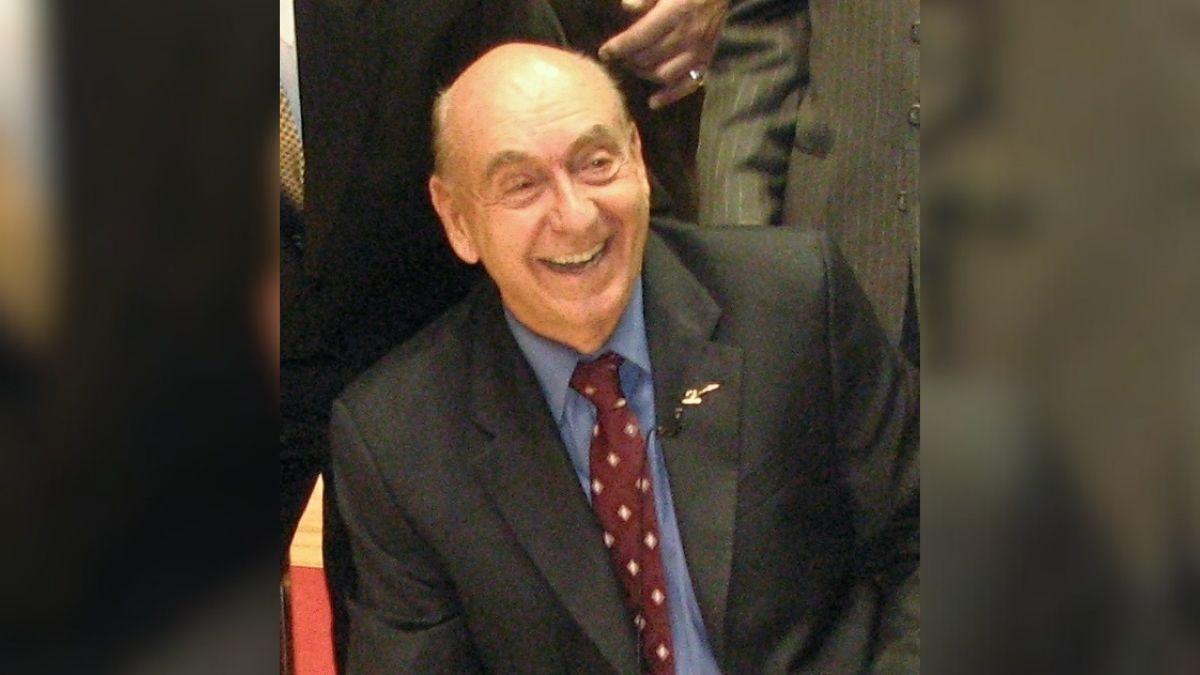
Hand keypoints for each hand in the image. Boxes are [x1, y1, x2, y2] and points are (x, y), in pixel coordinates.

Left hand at [599, 0, 729, 108]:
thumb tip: (626, 7)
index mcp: (676, 12)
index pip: (640, 37)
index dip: (618, 47)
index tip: (604, 52)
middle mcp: (689, 35)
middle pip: (649, 58)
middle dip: (628, 60)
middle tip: (618, 57)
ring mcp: (699, 51)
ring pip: (665, 75)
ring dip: (644, 75)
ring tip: (633, 67)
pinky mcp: (706, 60)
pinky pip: (688, 85)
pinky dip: (670, 96)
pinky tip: (653, 102)